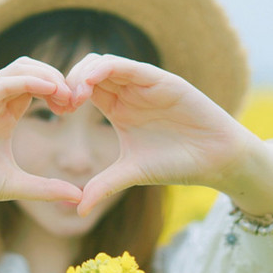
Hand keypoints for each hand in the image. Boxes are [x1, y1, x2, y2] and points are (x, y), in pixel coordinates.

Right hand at [0, 57, 86, 213]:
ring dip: (47, 76)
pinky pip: (2, 82)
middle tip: (76, 99)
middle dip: (59, 79)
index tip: (76, 108)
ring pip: (20, 68)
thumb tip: (79, 198)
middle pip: (33, 70)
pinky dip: (27, 81)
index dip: (61, 92)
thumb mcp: (14, 185)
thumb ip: (45, 189)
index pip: (39, 88)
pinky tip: (47, 90)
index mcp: (5, 114)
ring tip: (65, 95)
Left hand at [65, 53, 253, 214]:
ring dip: (83, 73)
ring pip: (104, 62)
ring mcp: (144, 83)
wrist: (216, 159)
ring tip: (74, 96)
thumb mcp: (132, 173)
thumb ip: (104, 185)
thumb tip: (78, 210)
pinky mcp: (161, 80)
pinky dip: (107, 69)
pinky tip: (92, 83)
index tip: (56, 112)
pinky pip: (128, 66)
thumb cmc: (177, 163)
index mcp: (117, 107)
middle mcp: (128, 91)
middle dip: (68, 81)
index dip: (65, 94)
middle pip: (88, 70)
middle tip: (61, 103)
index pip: (83, 88)